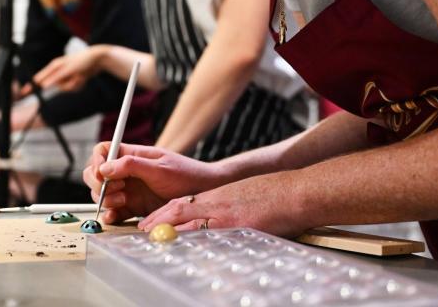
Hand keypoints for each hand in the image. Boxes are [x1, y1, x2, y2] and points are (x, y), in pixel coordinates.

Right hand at [31, 48, 103, 92]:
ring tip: (81, 75)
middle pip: (56, 86)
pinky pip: (73, 88)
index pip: (40, 78)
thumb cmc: (82, 60)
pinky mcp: (73, 80)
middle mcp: (59, 71)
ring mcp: (66, 76)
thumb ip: (55, 78)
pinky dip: (79, 85)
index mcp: (54, 66)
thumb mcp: (67, 69)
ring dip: (74, 84)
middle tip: (75, 77)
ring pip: (66, 89)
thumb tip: (43, 86)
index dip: (32, 85)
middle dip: (67, 85)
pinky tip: (83, 77)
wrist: (97, 59)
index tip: (24, 92)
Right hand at [82, 143, 223, 223]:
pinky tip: (115, 216)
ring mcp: (128, 190)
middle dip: (98, 183)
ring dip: (106, 199)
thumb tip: (105, 167)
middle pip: (96, 174)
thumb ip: (132, 166)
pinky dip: (110, 215)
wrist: (203, 194)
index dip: (97, 161)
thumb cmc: (186, 175)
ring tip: (122, 201)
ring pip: (102, 194)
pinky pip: (113, 211)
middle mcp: (127, 172)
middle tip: (115, 189)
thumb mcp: (160, 168)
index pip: (103, 151)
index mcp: (132, 155)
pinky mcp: (133, 207)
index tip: (101, 173)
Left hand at [138, 171, 309, 237]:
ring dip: (167, 231)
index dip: (163, 213)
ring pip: (187, 221)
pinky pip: (208, 234)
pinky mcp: (236, 226)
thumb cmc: (275, 194)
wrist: (296, 191)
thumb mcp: (245, 196)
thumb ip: (227, 208)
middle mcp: (217, 204)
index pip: (183, 203)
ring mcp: (226, 216)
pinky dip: (192, 240)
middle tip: (141, 231)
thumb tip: (218, 222)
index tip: (149, 221)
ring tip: (150, 239)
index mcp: (219, 197)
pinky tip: (181, 248)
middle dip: (157, 221)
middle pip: (178, 210)